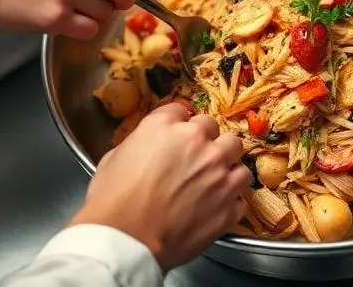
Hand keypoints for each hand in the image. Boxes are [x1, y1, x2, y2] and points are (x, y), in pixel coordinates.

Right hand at [70, 103, 249, 270]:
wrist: (124, 241)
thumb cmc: (111, 202)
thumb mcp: (114, 157)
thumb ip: (140, 143)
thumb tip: (147, 147)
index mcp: (167, 127)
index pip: (182, 111)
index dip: (179, 125)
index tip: (176, 137)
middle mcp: (199, 144)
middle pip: (216, 130)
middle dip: (207, 142)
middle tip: (196, 159)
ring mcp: (219, 175)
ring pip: (239, 160)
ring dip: (227, 168)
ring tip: (215, 182)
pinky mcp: (228, 207)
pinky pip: (241, 198)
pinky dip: (230, 202)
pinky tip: (216, 208)